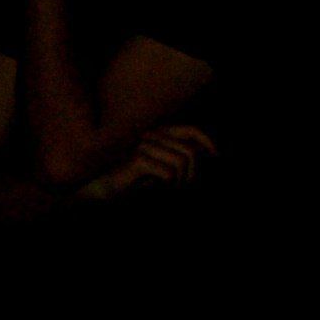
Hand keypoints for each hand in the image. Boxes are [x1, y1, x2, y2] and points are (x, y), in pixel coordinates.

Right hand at [75, 124, 215, 201]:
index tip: (215, 156)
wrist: (104, 188)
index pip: (190, 130)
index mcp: (158, 134)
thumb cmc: (133, 180)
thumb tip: (206, 153)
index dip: (206, 141)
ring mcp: (144, 147)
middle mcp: (152, 136)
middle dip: (194, 172)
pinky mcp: (137, 161)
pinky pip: (167, 173)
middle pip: (190, 151)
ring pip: (181, 162)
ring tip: (174, 187)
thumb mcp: (160, 167)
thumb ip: (179, 157)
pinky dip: (169, 184)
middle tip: (186, 184)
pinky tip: (161, 187)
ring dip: (182, 180)